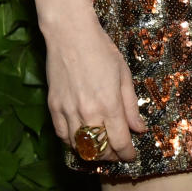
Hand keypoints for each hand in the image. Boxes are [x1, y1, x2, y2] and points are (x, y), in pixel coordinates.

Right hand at [43, 14, 146, 161]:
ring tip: (101, 148)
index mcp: (109, 104)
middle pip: (100, 151)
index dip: (127, 154)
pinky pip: (62, 136)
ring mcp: (68, 111)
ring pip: (79, 147)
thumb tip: (139, 129)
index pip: (120, 142)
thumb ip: (130, 105)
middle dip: (111, 156)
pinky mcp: (53, 107)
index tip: (131, 155)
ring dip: (92, 152)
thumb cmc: (101, 50)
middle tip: (118, 152)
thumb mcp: (124, 75)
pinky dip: (73, 143)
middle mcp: (88, 112)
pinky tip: (81, 139)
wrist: (70, 34)